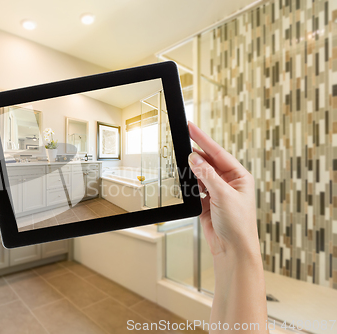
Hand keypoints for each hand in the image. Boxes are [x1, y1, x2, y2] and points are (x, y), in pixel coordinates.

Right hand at [188, 122, 257, 257]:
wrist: (232, 249)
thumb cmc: (238, 225)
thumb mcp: (223, 195)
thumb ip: (207, 175)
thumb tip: (194, 158)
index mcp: (240, 176)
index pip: (218, 152)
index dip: (204, 139)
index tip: (191, 127)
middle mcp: (229, 182)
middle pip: (209, 161)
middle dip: (196, 154)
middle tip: (181, 140)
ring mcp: (218, 192)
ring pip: (200, 174)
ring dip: (191, 170)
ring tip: (182, 164)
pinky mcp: (207, 202)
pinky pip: (195, 187)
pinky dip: (189, 184)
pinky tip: (185, 181)